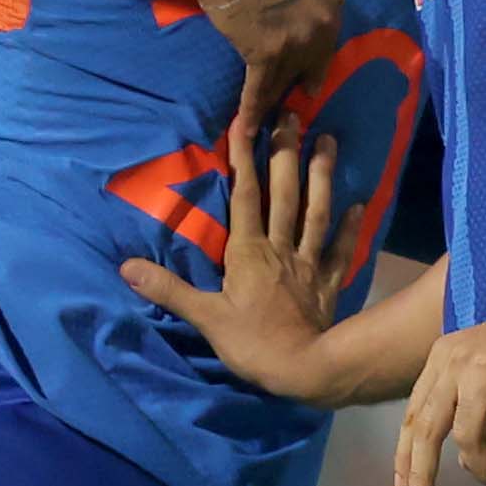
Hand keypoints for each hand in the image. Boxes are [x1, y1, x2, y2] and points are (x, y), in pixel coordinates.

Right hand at [122, 118, 364, 396]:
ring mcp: (307, 263)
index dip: (243, 159)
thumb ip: (168, 288)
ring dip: (322, 175)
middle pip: (284, 193)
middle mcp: (280, 247)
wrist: (304, 369)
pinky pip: (340, 250)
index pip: (244, 196)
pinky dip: (350, 227)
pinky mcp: (326, 282)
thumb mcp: (204, 317)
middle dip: (285, 153)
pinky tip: (359, 203)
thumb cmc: (251, 342)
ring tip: (328, 141)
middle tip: (292, 116)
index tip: (245, 122)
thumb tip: (126, 267)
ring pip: (316, 211)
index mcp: (248, 251)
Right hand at [198, 0, 342, 131]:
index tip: (306, 76)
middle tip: (288, 102)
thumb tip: (297, 23)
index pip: (326, 42)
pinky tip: (245, 128)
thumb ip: (306, 1)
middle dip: (297, 84)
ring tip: (265, 121)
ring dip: (271, 102)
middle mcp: (324, 25)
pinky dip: (251, 110)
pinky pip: (259, 89)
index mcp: (334, 3)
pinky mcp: (267, 54)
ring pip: (283, 80)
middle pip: (310, 65)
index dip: (312, 59)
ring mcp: (298, 42)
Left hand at [392, 288, 485, 485]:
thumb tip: (467, 457)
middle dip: (421, 473)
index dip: (405, 454)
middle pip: (425, 430)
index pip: (413, 413)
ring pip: (466, 440)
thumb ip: (473, 401)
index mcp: (443, 357)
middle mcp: (454, 362)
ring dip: (484, 472)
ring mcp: (481, 371)